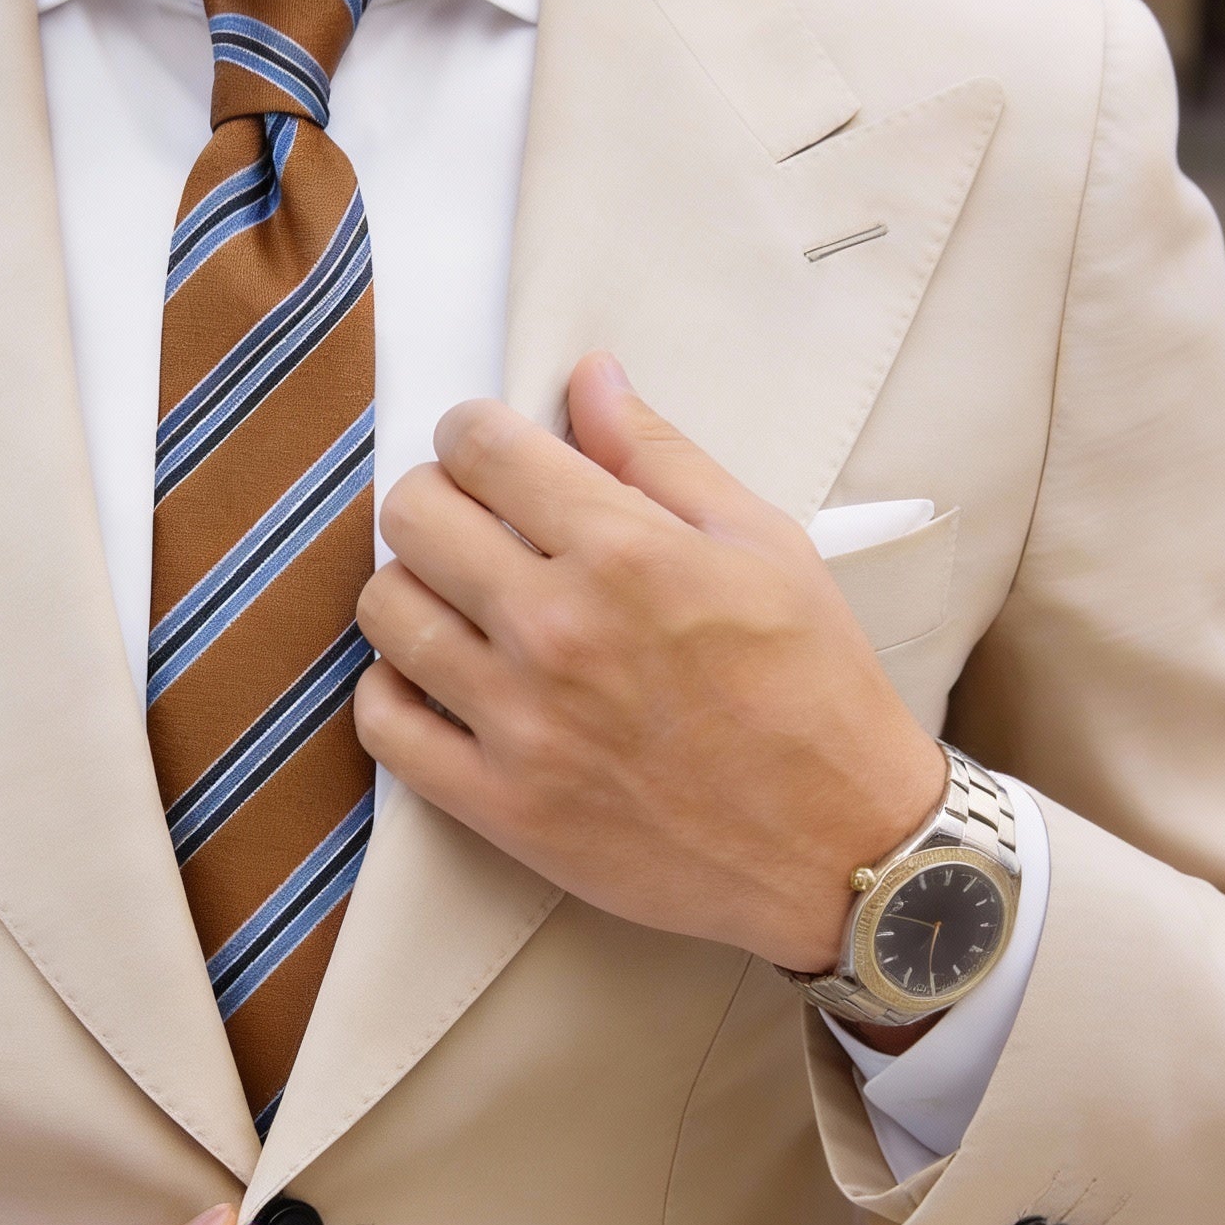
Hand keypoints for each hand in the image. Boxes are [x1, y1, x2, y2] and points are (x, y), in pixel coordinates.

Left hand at [354, 352, 947, 972]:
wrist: (840, 848)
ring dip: (409, 589)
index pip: (480, 448)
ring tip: (455, 601)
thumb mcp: (763, 545)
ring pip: (385, 612)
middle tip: (470, 522)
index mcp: (624, 553)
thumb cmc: (813, 689)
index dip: (472, 433)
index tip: (487, 450)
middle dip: (434, 498)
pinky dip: (392, 691)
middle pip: (412, 518)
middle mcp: (556, 630)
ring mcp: (519, 723)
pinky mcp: (499, 805)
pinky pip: (383, 724)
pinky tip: (435, 679)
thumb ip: (660, 456)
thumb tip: (589, 377)